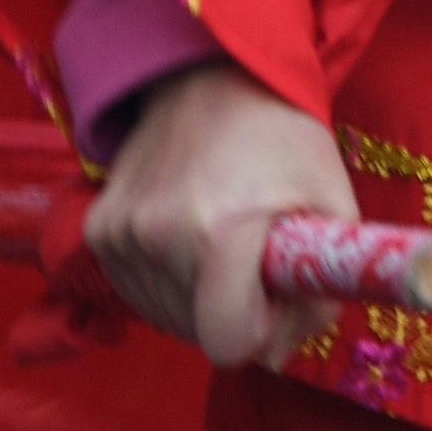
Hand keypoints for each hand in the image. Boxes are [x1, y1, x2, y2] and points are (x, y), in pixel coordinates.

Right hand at [85, 60, 360, 368]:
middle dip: (234, 311)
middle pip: (199, 334)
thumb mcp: (333, 206)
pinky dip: (167, 282)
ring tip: (222, 242)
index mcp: (222, 231)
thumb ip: (319, 294)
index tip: (276, 292)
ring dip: (199, 298)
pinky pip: (137, 292)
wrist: (211, 75)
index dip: (262, 331)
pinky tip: (189, 240)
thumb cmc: (282, 138)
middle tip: (254, 257)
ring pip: (167, 317)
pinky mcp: (98, 229)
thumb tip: (273, 356)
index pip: (228, 344)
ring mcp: (121, 232)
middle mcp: (159, 236)